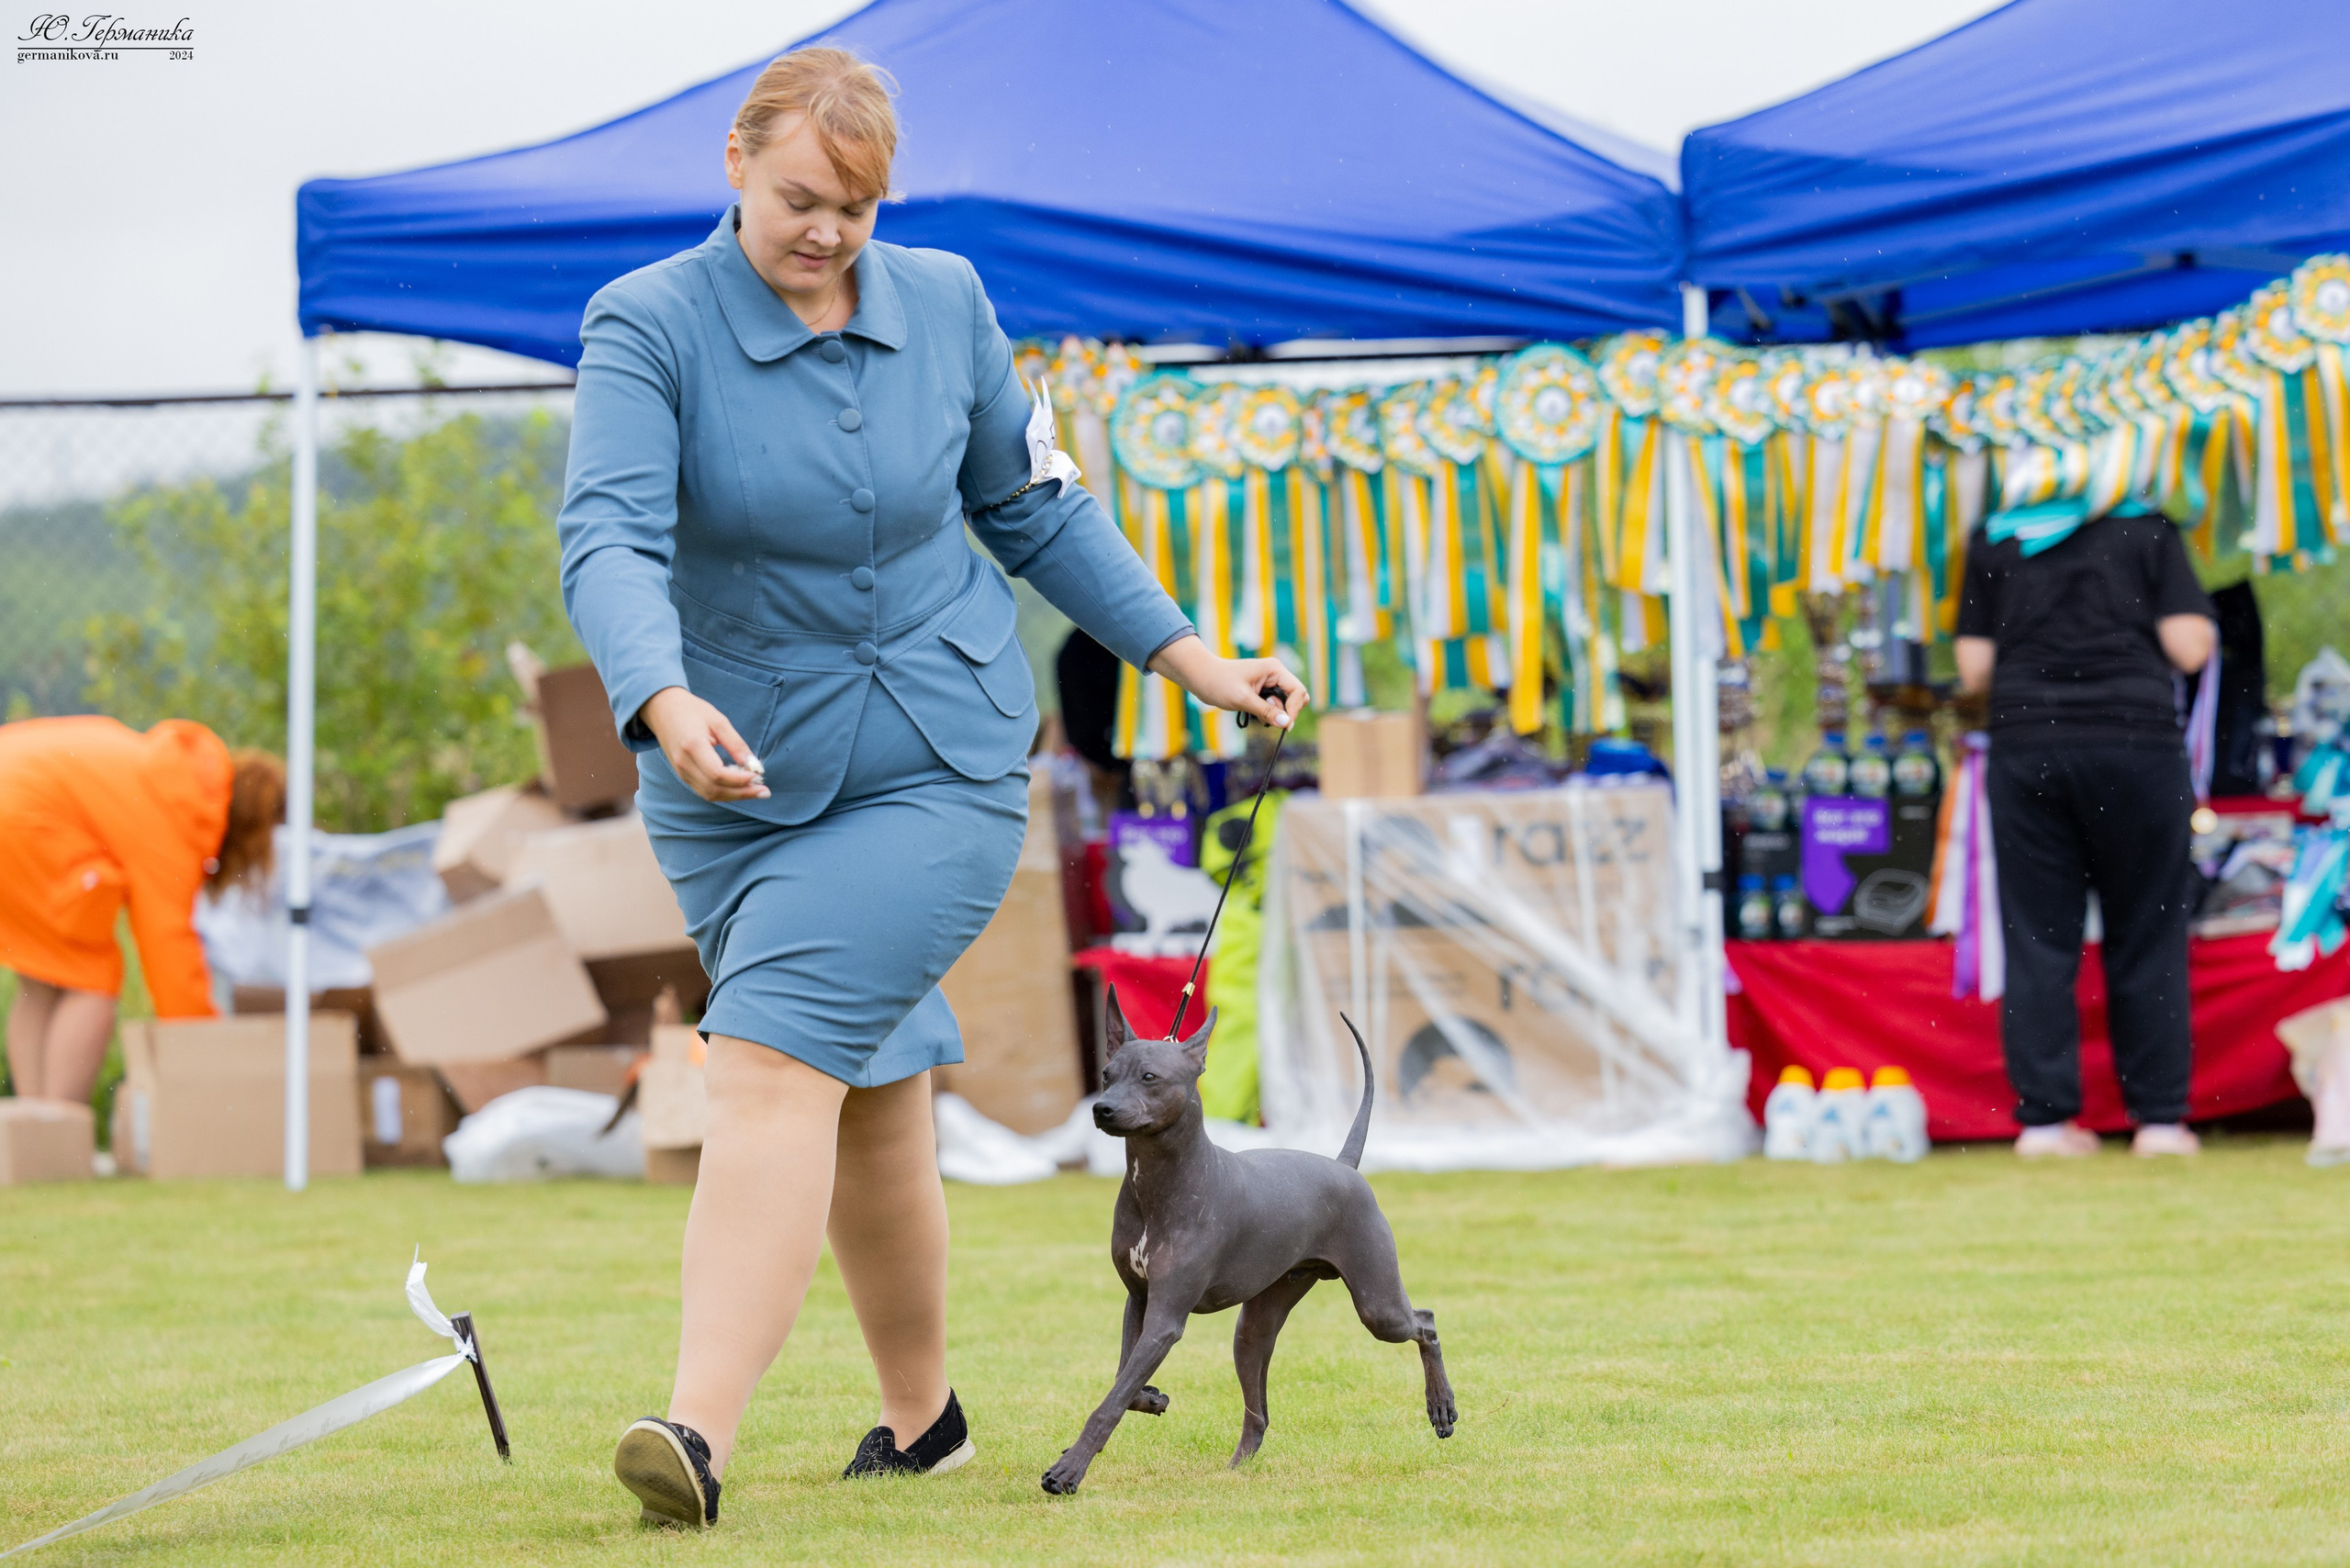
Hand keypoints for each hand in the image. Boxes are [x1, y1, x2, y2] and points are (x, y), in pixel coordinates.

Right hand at [639, 686, 769, 802]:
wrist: (663, 709)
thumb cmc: (692, 711)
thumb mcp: (718, 720)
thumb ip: (736, 744)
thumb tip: (754, 765)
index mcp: (692, 746)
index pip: (717, 774)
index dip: (740, 780)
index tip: (759, 775)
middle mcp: (684, 763)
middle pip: (714, 789)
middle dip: (741, 793)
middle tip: (764, 790)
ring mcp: (680, 771)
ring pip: (709, 794)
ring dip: (734, 796)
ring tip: (755, 790)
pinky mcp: (682, 775)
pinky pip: (704, 791)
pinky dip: (724, 792)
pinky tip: (739, 787)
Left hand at [1147, 635, 1307, 728]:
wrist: (1200, 677)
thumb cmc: (1219, 683)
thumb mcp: (1243, 700)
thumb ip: (1266, 711)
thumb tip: (1286, 723)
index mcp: (1274, 669)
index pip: (1297, 691)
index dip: (1294, 710)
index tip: (1284, 725)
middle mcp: (1275, 673)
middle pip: (1296, 697)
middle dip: (1286, 711)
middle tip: (1267, 718)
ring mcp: (1270, 681)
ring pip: (1286, 703)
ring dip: (1275, 713)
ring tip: (1255, 713)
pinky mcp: (1263, 689)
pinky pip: (1275, 704)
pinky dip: (1268, 712)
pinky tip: (1254, 712)